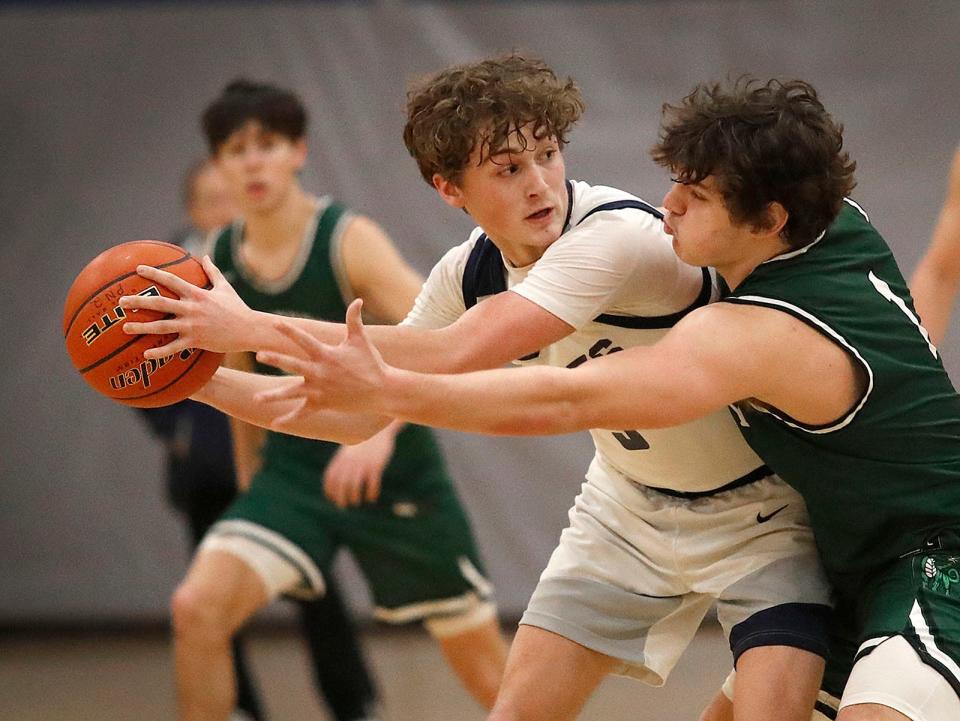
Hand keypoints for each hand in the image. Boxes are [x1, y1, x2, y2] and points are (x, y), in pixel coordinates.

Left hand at [119, 256, 253, 357]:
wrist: (249, 329)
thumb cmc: (238, 308)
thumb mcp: (226, 287)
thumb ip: (213, 272)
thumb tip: (206, 256)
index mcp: (197, 294)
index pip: (171, 280)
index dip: (153, 273)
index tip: (137, 269)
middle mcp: (191, 308)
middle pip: (159, 302)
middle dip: (138, 301)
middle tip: (120, 301)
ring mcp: (192, 325)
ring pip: (161, 326)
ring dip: (141, 326)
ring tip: (124, 327)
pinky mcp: (196, 341)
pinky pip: (173, 347)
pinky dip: (159, 352)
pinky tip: (146, 354)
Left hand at [254, 299, 391, 429]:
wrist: (382, 390)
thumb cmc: (372, 363)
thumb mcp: (361, 340)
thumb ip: (354, 319)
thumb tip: (358, 300)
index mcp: (326, 355)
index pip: (304, 339)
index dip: (289, 330)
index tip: (274, 323)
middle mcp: (320, 372)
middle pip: (292, 364)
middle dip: (275, 359)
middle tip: (259, 355)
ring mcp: (320, 390)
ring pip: (292, 393)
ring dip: (273, 396)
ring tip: (256, 398)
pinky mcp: (323, 404)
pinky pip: (303, 413)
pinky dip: (289, 419)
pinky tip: (275, 424)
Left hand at [322, 427, 396, 507]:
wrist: (379, 430)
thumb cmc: (362, 443)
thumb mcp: (348, 451)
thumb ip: (341, 463)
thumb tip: (333, 480)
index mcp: (342, 458)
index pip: (331, 478)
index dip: (330, 490)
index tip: (333, 499)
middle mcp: (351, 462)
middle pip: (342, 484)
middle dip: (341, 498)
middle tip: (343, 506)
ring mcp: (364, 464)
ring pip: (355, 486)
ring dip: (354, 497)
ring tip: (357, 501)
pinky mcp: (376, 465)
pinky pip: (372, 483)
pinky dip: (371, 493)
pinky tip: (372, 498)